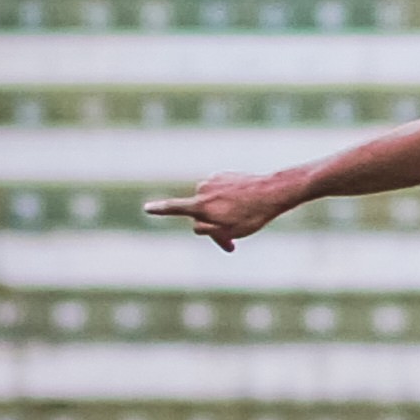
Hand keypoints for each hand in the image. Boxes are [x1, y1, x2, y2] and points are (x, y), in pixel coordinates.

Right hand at [144, 172, 295, 251]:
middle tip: (231, 243)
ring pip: (211, 203)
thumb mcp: (230, 231)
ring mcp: (213, 180)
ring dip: (222, 213)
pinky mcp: (223, 175)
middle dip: (212, 227)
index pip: (175, 208)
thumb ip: (207, 230)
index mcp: (201, 205)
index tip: (147, 208)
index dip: (160, 209)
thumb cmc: (252, 215)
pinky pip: (221, 193)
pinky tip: (245, 204)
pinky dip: (229, 201)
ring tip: (243, 217)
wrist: (272, 191)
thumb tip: (197, 226)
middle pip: (199, 214)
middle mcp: (203, 190)